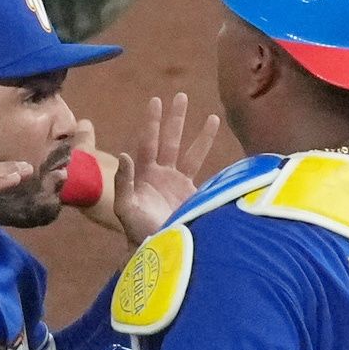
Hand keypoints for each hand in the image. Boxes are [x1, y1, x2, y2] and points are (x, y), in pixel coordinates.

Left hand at [104, 91, 225, 240]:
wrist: (161, 253)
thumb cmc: (139, 233)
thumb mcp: (126, 208)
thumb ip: (125, 183)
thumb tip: (126, 154)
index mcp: (145, 175)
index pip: (149, 142)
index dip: (152, 122)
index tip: (157, 101)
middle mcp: (162, 175)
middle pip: (170, 140)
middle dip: (175, 119)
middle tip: (180, 96)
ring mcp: (179, 184)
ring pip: (191, 153)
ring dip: (200, 135)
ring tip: (211, 116)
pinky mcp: (194, 195)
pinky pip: (205, 171)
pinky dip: (213, 161)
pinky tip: (223, 155)